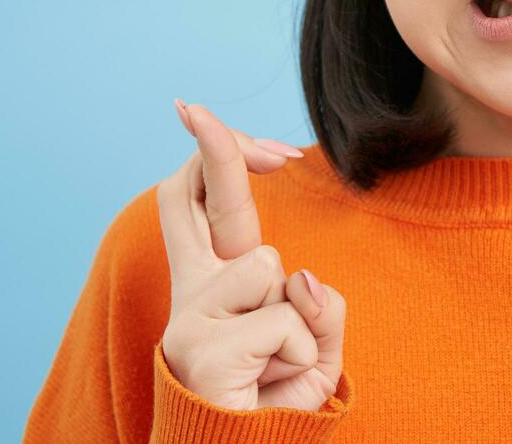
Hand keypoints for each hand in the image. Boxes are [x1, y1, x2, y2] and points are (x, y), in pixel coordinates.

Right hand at [157, 100, 346, 410]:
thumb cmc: (280, 400)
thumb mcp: (318, 347)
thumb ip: (320, 306)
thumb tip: (299, 275)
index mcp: (218, 282)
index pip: (203, 203)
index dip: (209, 153)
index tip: (194, 110)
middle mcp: (195, 291)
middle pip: (191, 196)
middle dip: (208, 145)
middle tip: (195, 109)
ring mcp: (192, 315)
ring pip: (269, 264)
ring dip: (296, 317)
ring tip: (275, 363)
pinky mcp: (201, 346)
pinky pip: (285, 322)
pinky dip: (300, 353)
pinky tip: (269, 382)